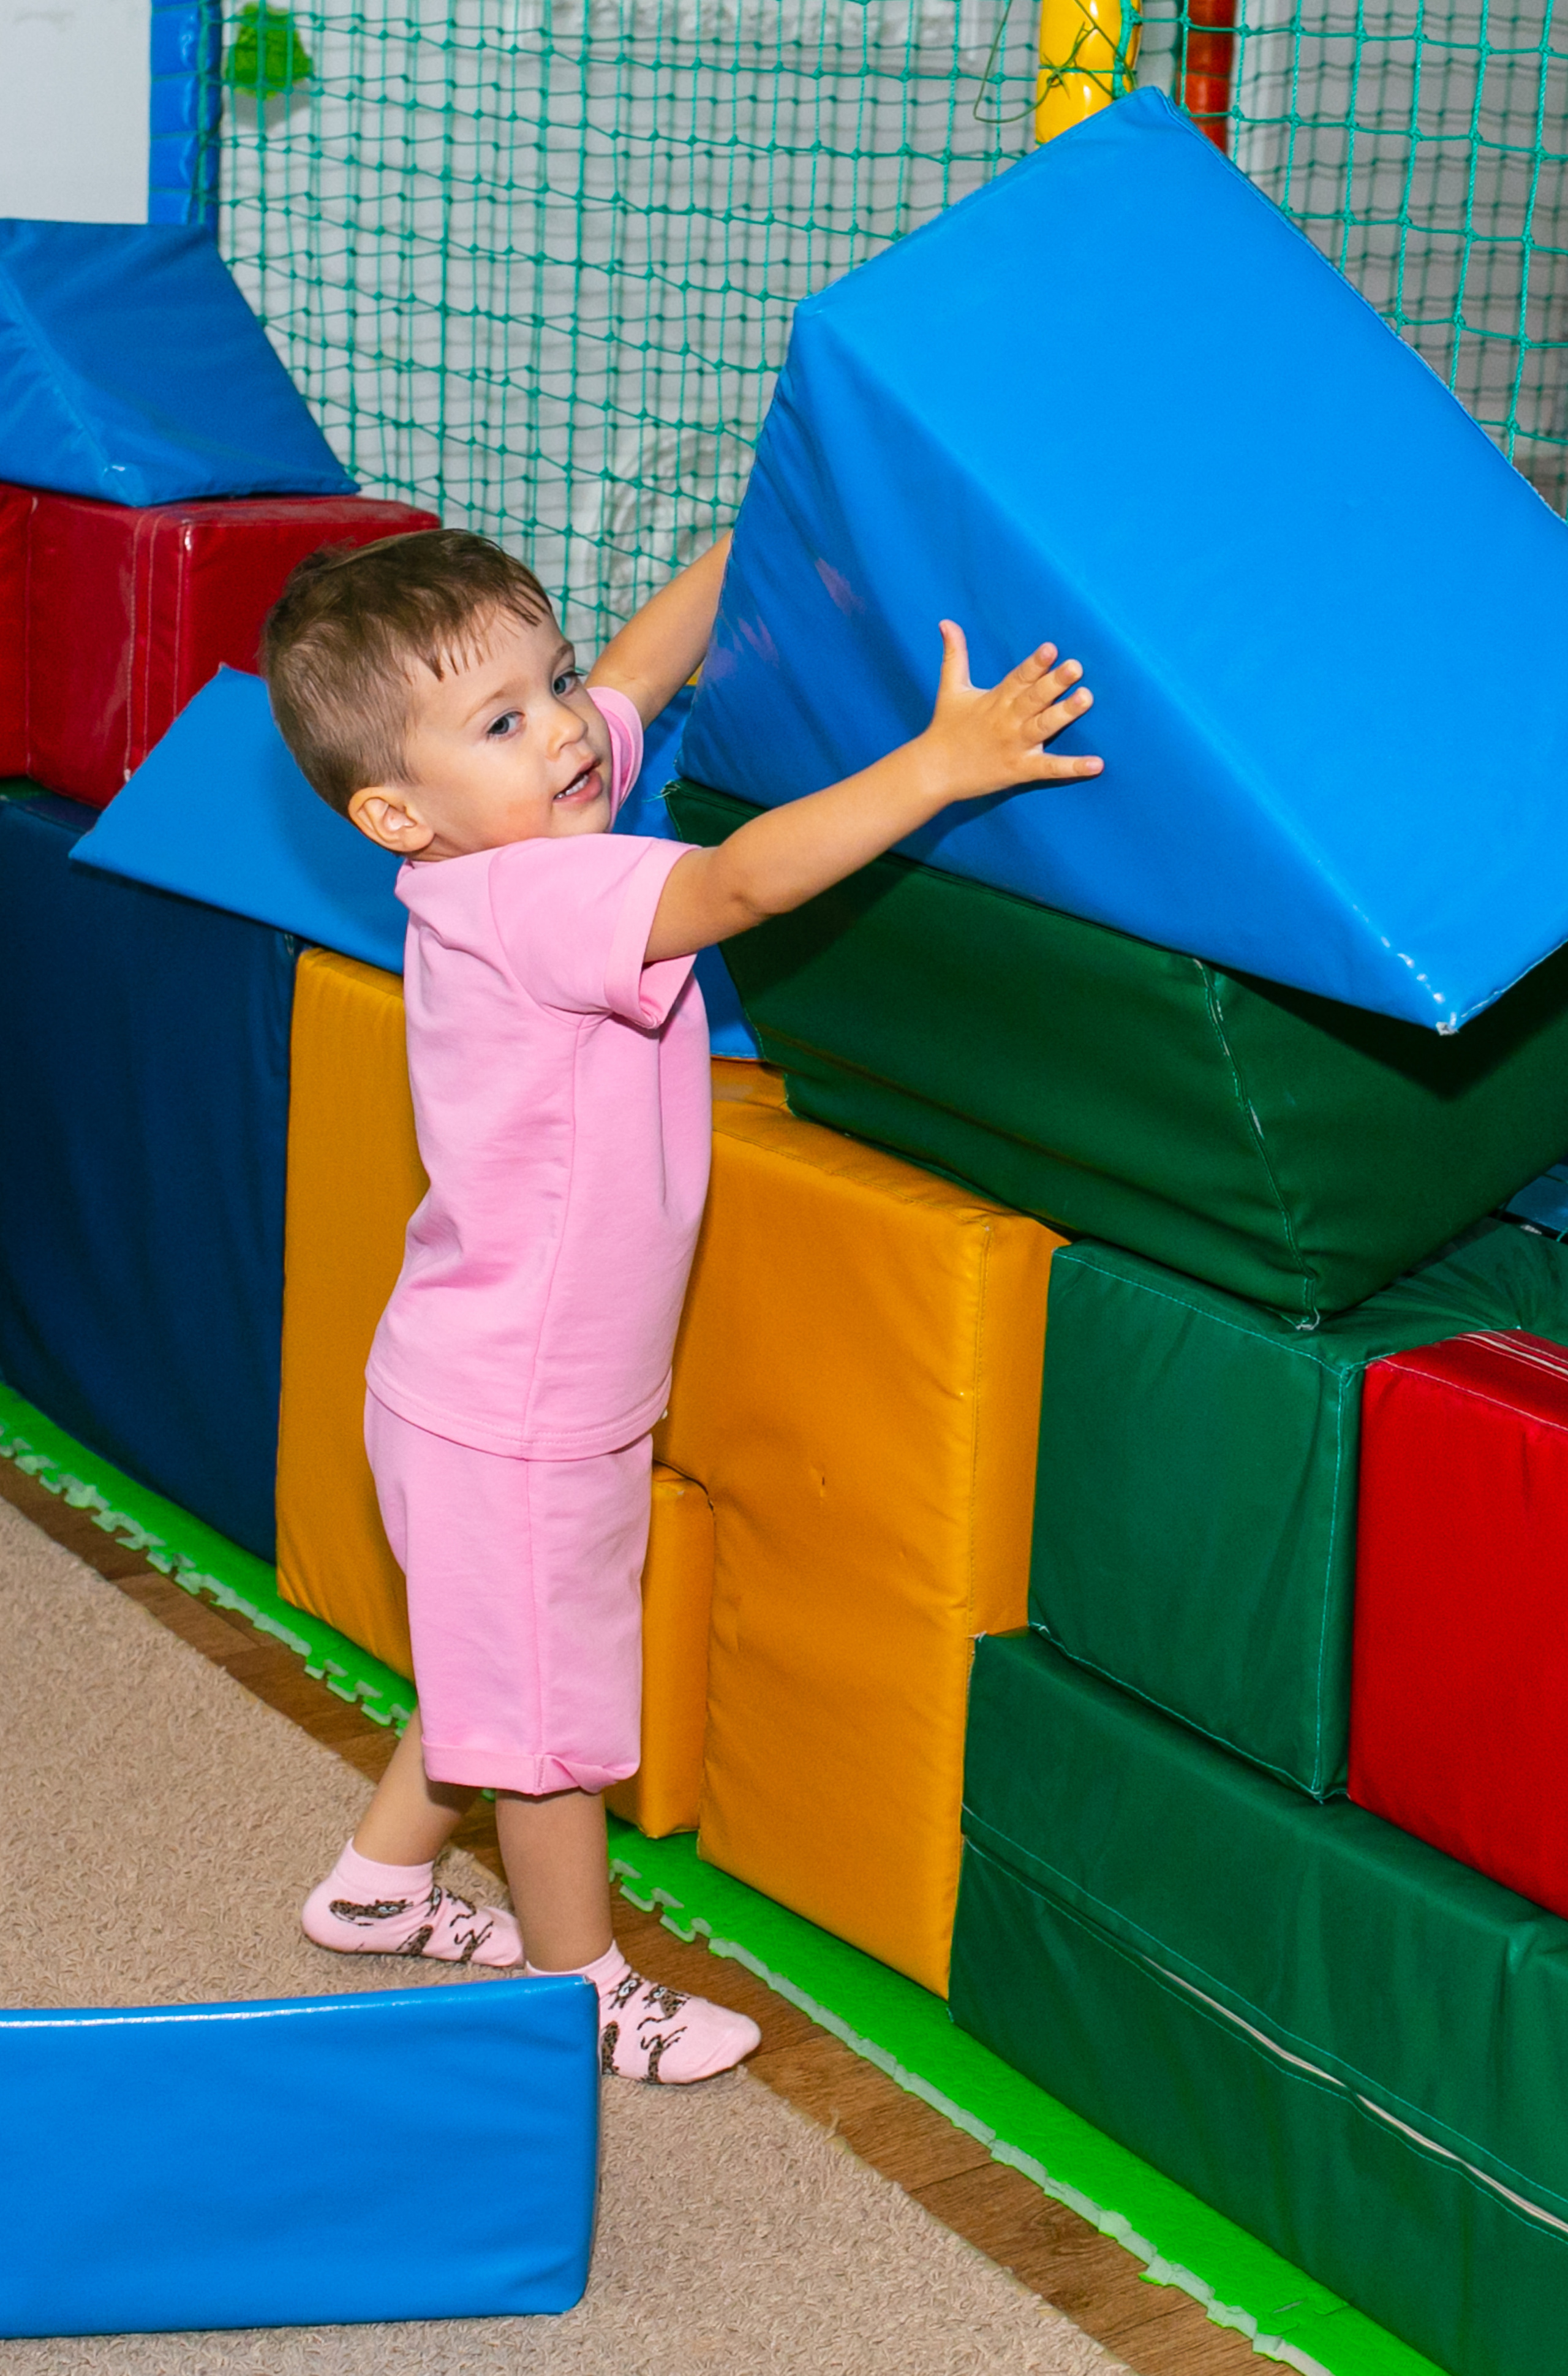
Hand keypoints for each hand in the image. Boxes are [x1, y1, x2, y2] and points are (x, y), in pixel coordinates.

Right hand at [914, 621, 1101, 805]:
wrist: (933, 772)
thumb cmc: (945, 728)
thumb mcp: (950, 689)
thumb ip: (955, 655)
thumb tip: (946, 622)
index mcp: (995, 699)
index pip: (1018, 677)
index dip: (1035, 664)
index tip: (1051, 648)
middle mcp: (1007, 720)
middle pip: (1034, 698)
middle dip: (1054, 682)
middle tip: (1076, 666)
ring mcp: (1015, 745)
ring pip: (1044, 726)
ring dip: (1065, 713)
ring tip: (1087, 698)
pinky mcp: (1020, 769)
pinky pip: (1050, 768)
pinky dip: (1072, 767)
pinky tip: (1096, 764)